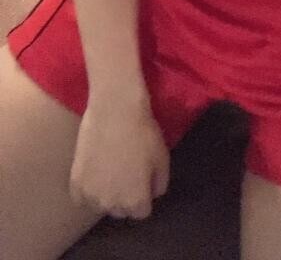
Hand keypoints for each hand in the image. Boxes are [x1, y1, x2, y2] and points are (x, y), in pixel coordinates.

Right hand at [70, 91, 169, 219]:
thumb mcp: (163, 158)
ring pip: (101, 205)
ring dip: (106, 194)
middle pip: (120, 210)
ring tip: (109, 171)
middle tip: (126, 172)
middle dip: (125, 196)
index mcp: (135, 201)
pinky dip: (87, 191)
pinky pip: (81, 198)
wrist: (115, 110)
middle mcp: (112, 205)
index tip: (142, 179)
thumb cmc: (143, 133)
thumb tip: (152, 193)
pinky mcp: (75, 182)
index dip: (143, 195)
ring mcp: (91, 195)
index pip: (141, 212)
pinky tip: (93, 174)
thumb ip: (159, 183)